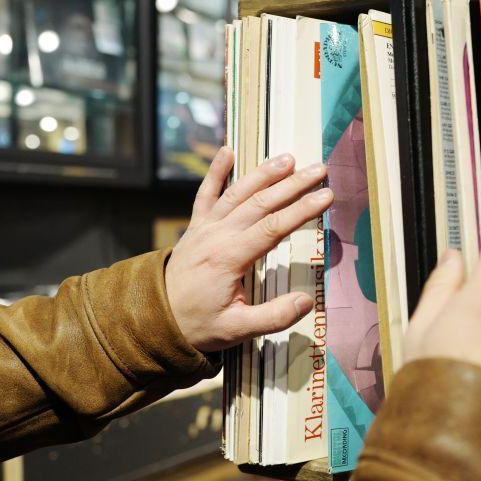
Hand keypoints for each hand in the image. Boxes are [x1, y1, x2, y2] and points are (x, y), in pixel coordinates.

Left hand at [165, 147, 331, 351]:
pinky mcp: (194, 228)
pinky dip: (216, 171)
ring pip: (237, 193)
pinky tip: (227, 150)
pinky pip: (205, 194)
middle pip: (260, 203)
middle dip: (292, 184)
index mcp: (228, 258)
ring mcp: (203, 228)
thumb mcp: (236, 330)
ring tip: (288, 157)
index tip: (326, 196)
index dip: (301, 210)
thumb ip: (273, 317)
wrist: (153, 320)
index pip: (272, 227)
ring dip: (263, 173)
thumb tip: (306, 302)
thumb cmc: (197, 325)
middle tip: (319, 170)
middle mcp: (216, 236)